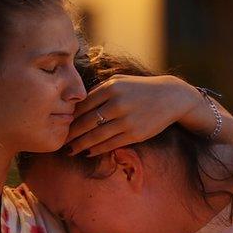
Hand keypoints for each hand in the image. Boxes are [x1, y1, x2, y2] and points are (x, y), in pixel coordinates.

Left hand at [66, 74, 202, 155]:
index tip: (60, 124)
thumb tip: (77, 104)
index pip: (83, 105)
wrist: (171, 97)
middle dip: (71, 134)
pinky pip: (111, 144)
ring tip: (70, 150)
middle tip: (60, 141)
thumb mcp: (121, 81)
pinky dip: (97, 149)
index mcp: (112, 87)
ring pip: (97, 136)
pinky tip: (88, 152)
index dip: (70, 117)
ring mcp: (127, 120)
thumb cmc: (141, 88)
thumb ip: (100, 89)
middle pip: (86, 122)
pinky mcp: (135, 134)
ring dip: (81, 145)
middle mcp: (118, 103)